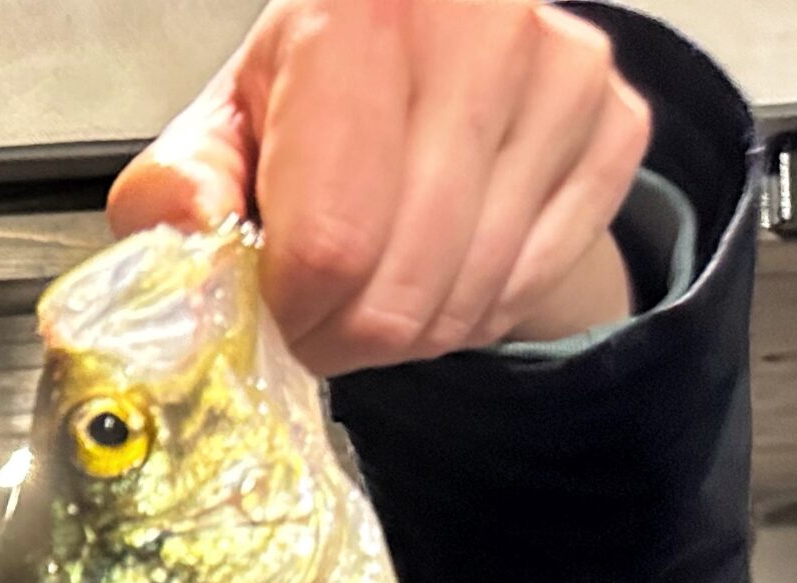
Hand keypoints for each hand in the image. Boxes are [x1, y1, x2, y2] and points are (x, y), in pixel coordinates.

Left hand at [108, 0, 651, 375]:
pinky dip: (472, 309)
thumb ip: (177, 193)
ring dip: (403, 331)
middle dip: (341, 336)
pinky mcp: (619, 123)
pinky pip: (531, 286)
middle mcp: (480, 20)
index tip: (269, 316)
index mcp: (361, 8)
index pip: (329, 241)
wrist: (421, 57)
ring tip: (369, 289)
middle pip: (399, 284)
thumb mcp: (216, 133)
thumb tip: (193, 241)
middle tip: (314, 323)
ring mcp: (565, 71)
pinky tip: (437, 266)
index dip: (288, 316)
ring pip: (466, 297)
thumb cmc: (305, 103)